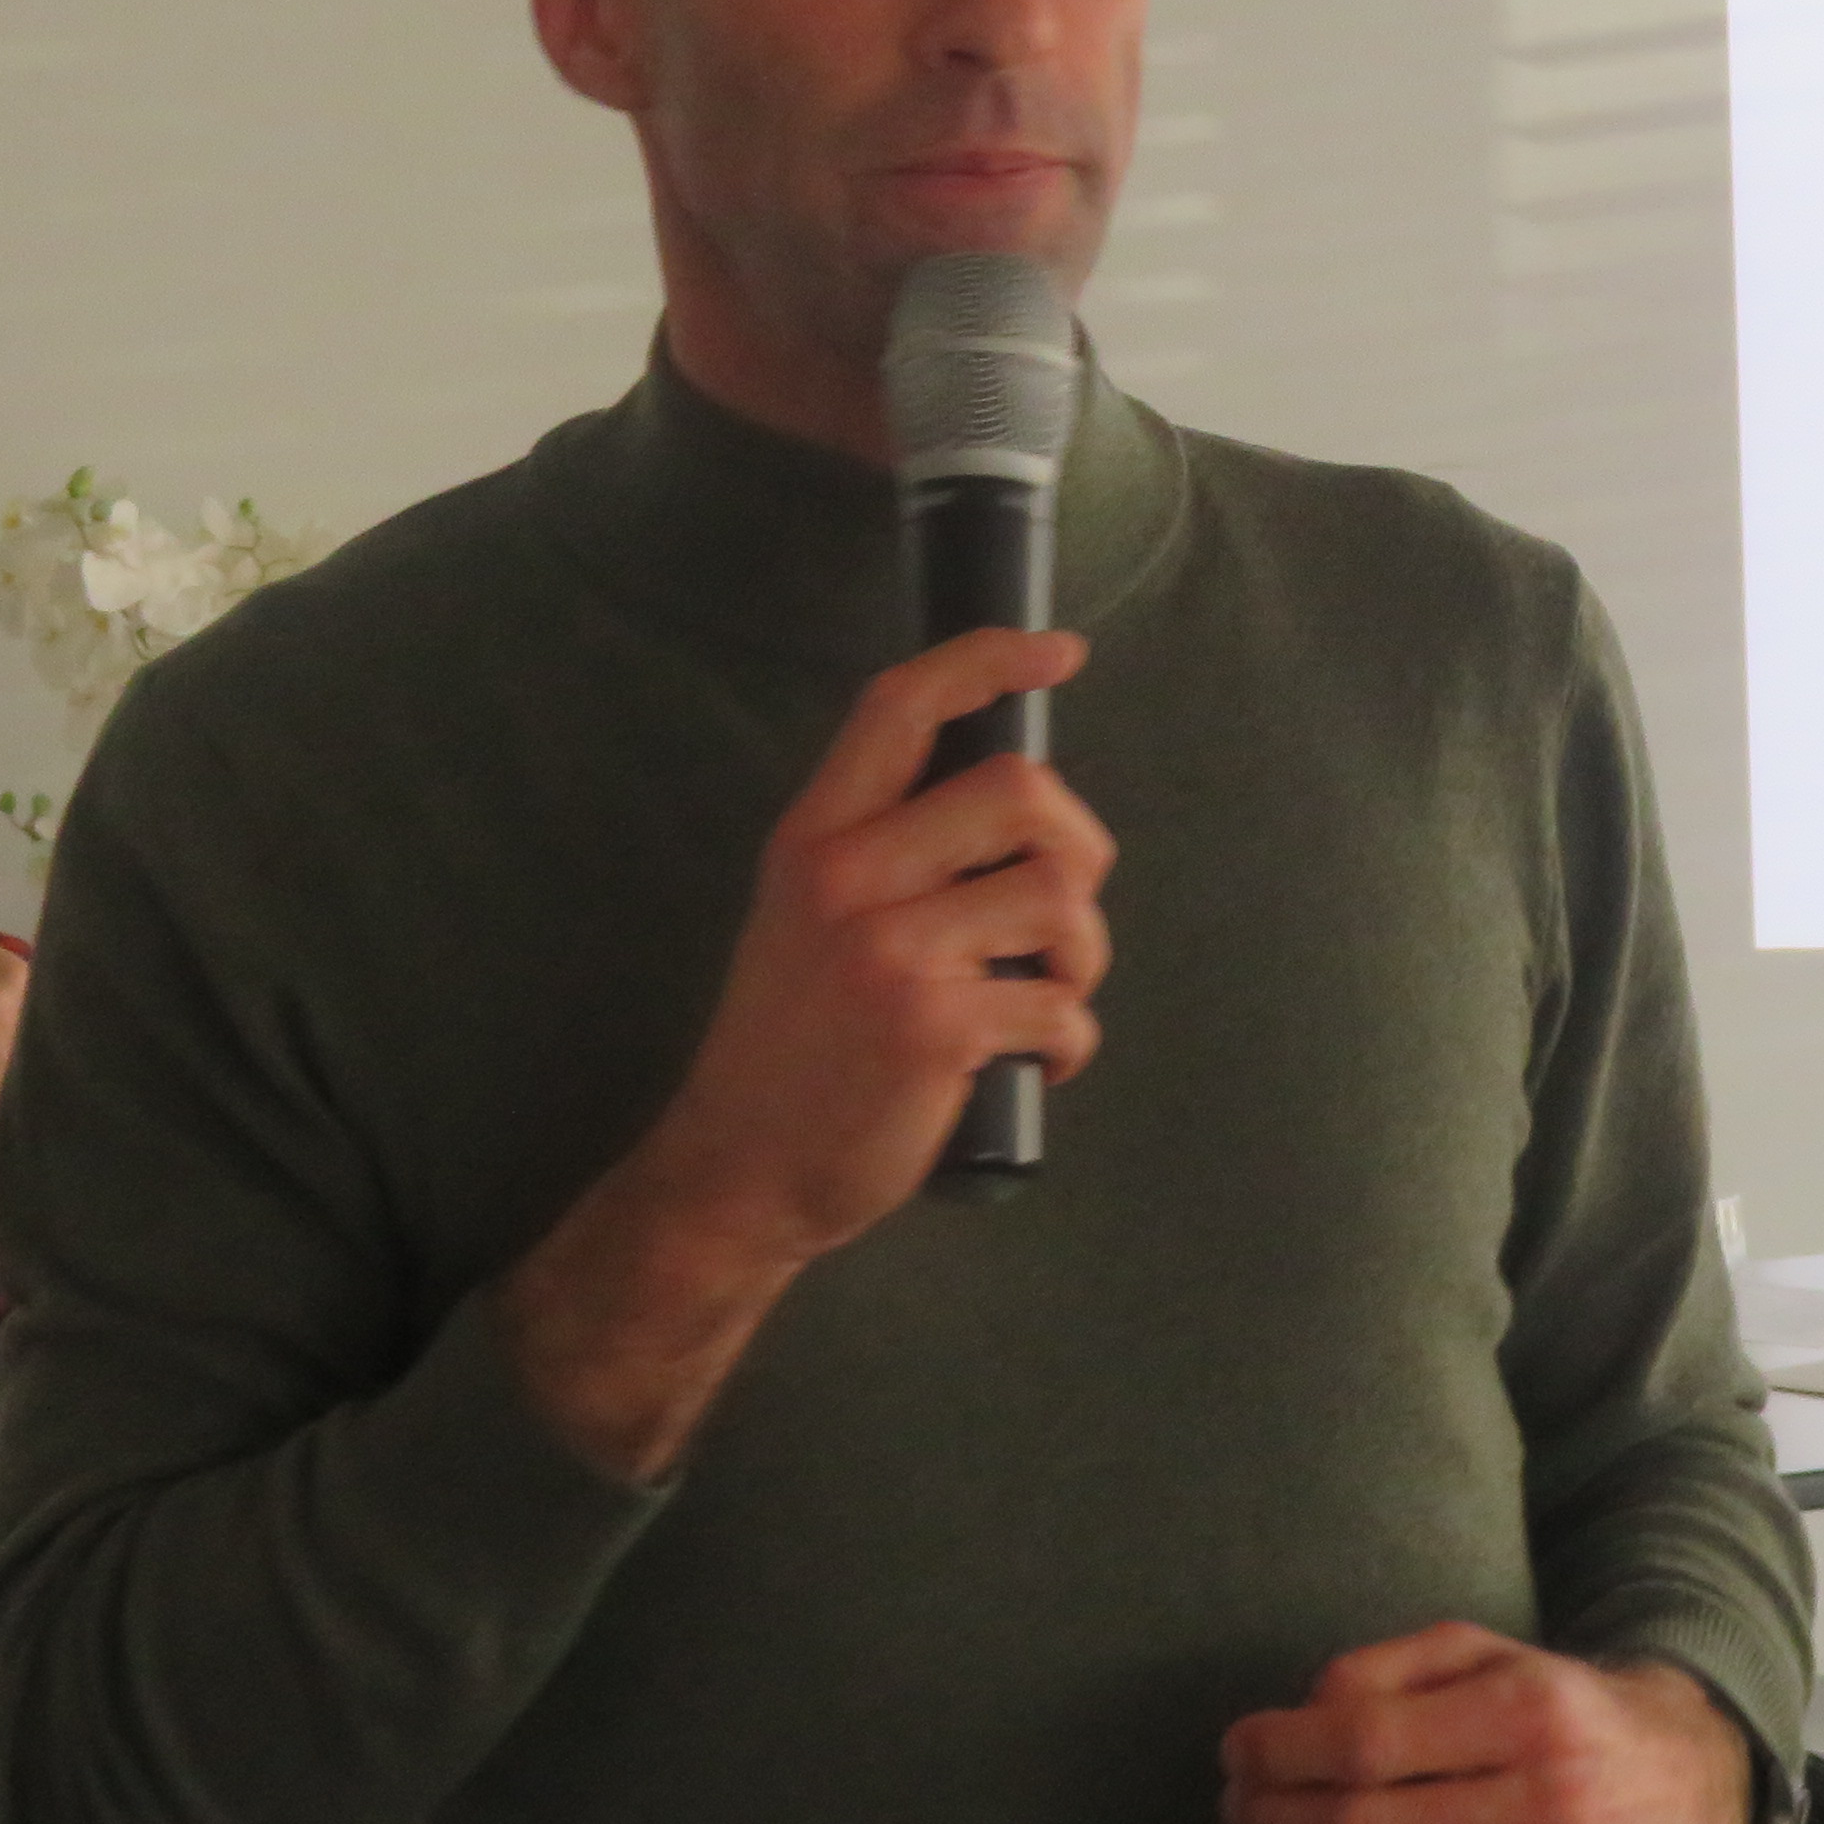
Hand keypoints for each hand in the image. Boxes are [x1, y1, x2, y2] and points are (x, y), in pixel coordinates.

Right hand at [501, 628, 1109, 1478]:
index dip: (988, 659)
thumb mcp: (802, 916)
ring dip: (1084, 952)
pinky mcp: (936, 1027)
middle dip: (1079, 847)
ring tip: (1051, 993)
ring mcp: (892, 950)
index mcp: (816, 836)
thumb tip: (1010, 806)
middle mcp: (849, 876)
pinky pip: (1061, 1006)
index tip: (1056, 653)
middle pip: (1020, 790)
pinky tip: (1039, 1063)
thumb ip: (882, 852)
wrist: (739, 1170)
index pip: (900, 705)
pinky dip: (1073, 1041)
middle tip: (1063, 914)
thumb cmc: (789, 1045)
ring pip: (1057, 895)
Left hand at [1214, 1626, 1754, 1823]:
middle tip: (1232, 1812)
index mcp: (1528, 1715)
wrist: (1697, 1795)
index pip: (1364, 1740)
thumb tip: (1295, 1718)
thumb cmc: (1567, 1718)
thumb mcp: (1493, 1656)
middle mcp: (1549, 1809)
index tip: (1235, 1752)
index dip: (1277, 1751)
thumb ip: (1391, 1668)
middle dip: (1269, 1822)